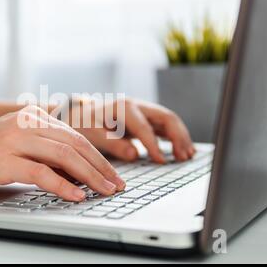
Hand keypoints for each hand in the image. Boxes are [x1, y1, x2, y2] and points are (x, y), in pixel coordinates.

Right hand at [0, 105, 124, 200]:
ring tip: (103, 191)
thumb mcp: (24, 143)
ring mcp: (14, 139)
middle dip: (100, 167)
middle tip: (116, 185)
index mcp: (35, 116)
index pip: (76, 136)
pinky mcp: (3, 159)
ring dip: (88, 176)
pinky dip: (61, 184)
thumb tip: (82, 172)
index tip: (113, 174)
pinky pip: (40, 172)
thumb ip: (50, 152)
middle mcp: (27, 123)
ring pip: (62, 155)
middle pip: (74, 144)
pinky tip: (75, 195)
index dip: (99, 156)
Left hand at [71, 98, 194, 162]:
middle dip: (177, 137)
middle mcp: (137, 106)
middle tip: (183, 157)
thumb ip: (112, 144)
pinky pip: (164, 126)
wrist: (79, 114)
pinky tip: (181, 150)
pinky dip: (175, 137)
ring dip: (180, 137)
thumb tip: (135, 154)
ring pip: (169, 121)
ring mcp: (142, 111)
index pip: (145, 127)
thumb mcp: (92, 133)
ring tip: (188, 155)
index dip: (154, 145)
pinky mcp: (144, 119)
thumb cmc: (84, 123)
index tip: (160, 161)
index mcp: (124, 107)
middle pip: (166, 118)